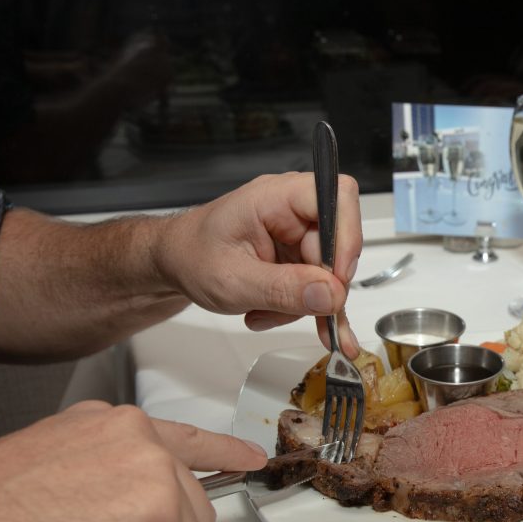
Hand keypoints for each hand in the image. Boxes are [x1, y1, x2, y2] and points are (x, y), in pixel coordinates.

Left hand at [157, 171, 361, 355]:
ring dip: (306, 304)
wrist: (175, 263)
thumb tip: (331, 294)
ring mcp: (297, 234)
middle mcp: (293, 209)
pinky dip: (311, 309)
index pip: (337, 197)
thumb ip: (284, 288)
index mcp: (276, 196)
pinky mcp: (298, 257)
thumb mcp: (233, 280)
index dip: (347, 236)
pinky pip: (319, 285)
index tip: (337, 278)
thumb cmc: (192, 256)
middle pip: (338, 244)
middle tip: (300, 311)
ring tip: (265, 313)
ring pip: (329, 272)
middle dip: (321, 287)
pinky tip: (300, 324)